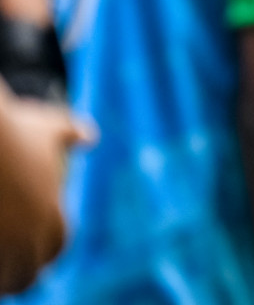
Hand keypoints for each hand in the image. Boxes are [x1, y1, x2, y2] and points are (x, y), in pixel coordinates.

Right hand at [0, 96, 88, 294]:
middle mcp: (25, 243)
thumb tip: (89, 137)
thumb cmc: (7, 130)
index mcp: (51, 219)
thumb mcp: (43, 126)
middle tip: (9, 266)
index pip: (55, 247)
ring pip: (1, 284)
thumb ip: (70, 132)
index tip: (31, 245)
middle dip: (17, 275)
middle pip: (25, 276)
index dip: (45, 248)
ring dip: (0, 279)